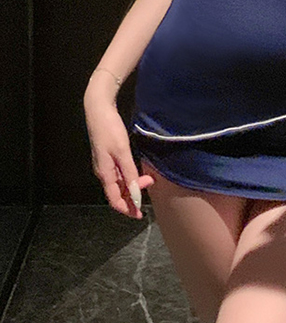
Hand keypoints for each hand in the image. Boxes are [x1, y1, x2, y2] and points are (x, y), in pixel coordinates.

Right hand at [84, 97, 154, 218]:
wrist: (99, 109)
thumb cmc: (109, 129)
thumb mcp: (122, 151)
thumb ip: (129, 173)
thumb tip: (136, 193)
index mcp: (105, 173)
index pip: (115, 200)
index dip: (127, 209)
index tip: (140, 213)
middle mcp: (103, 172)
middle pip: (117, 193)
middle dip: (132, 196)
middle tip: (150, 187)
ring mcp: (105, 164)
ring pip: (119, 183)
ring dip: (132, 186)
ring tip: (146, 182)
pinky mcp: (108, 156)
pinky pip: (119, 173)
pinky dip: (129, 177)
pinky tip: (137, 174)